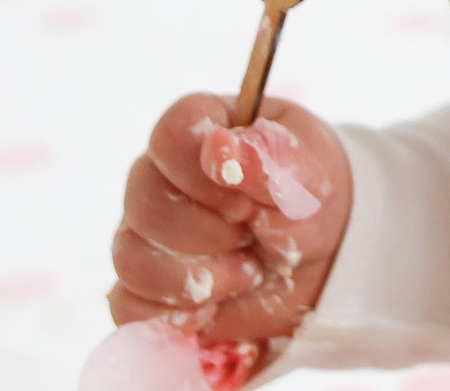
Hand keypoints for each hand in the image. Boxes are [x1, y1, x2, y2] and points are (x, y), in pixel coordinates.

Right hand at [109, 93, 354, 339]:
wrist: (321, 261)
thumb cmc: (308, 200)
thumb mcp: (310, 177)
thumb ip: (272, 160)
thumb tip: (221, 149)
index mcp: (202, 132)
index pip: (171, 134)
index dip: (205, 171)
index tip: (245, 200)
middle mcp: (161, 178)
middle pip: (144, 201)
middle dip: (208, 232)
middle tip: (252, 237)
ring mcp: (146, 235)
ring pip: (131, 258)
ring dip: (196, 278)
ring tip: (247, 273)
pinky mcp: (144, 291)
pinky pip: (128, 308)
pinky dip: (174, 316)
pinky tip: (214, 307)